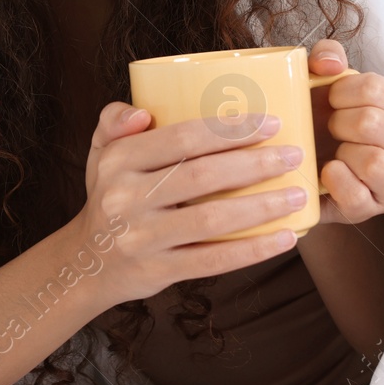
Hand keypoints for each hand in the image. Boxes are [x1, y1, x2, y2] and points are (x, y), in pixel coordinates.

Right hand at [68, 100, 309, 306]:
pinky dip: (252, 250)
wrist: (85, 263)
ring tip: (297, 194)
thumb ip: (115, 120)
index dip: (230, 129)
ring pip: (212, 220)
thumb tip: (143, 111)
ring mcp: (142, 239)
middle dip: (256, 163)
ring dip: (262, 206)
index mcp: (119, 160)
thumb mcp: (101, 151)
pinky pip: (213, 260)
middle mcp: (126, 198)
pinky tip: (285, 238)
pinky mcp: (158, 272)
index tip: (272, 122)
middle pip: (203, 176)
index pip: (182, 137)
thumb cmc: (109, 195)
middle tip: (295, 155)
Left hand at [306, 39, 383, 224]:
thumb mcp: (321, 80)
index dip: (342, 91)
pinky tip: (328, 172)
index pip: (377, 89)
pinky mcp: (375, 208)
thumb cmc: (319, 120)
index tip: (331, 100)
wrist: (302, 164)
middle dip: (340, 122)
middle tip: (330, 128)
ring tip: (335, 151)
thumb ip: (326, 56)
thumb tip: (329, 64)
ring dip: (343, 152)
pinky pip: (358, 195)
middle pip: (373, 122)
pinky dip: (336, 180)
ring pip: (375, 162)